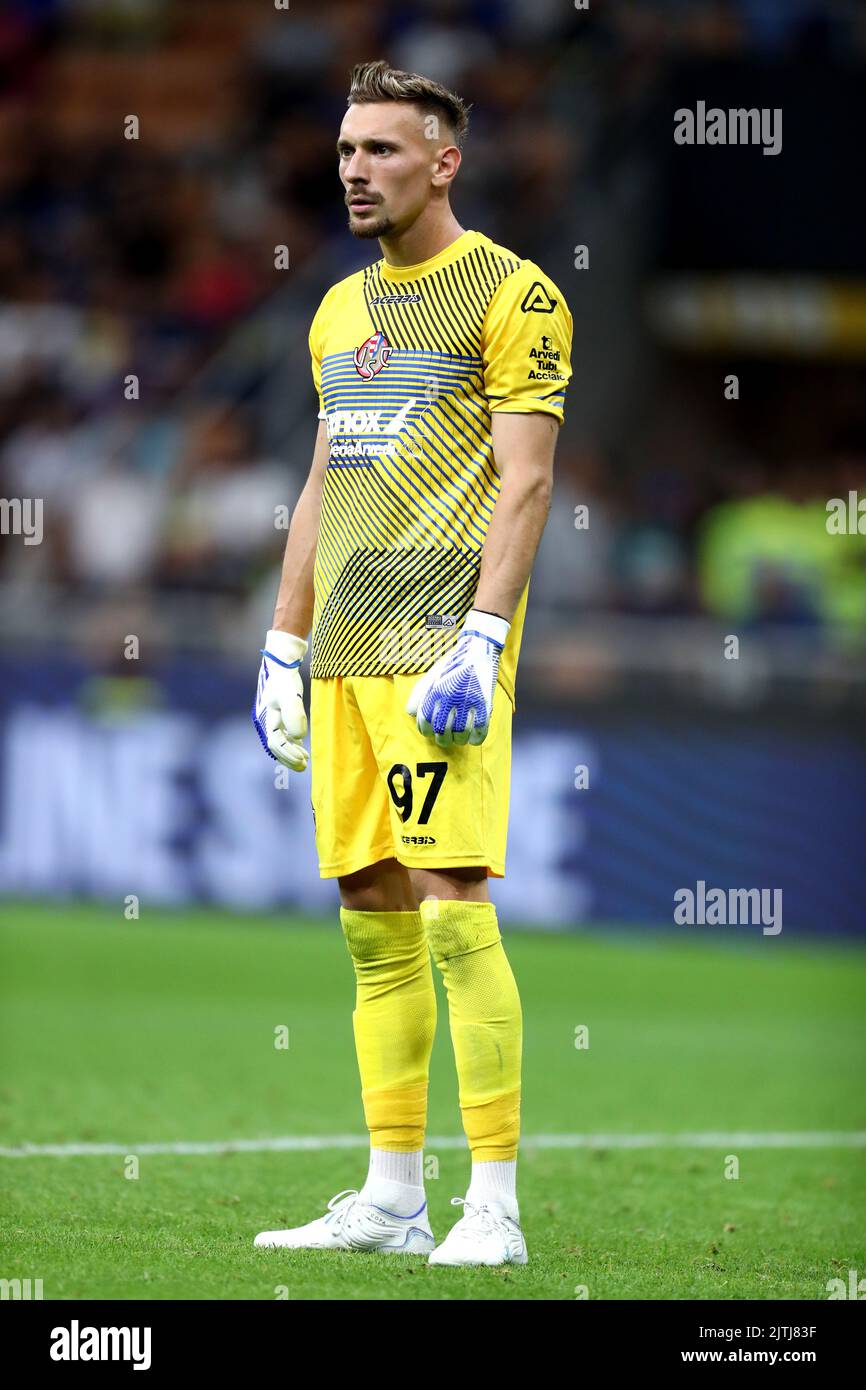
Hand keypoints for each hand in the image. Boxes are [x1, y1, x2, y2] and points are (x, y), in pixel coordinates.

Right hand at [252, 629, 308, 770]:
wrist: (281, 663)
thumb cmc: (284, 679)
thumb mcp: (290, 695)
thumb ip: (294, 715)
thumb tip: (298, 736)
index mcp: (265, 718)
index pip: (275, 743)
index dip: (288, 753)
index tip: (302, 759)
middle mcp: (265, 721)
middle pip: (275, 746)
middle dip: (288, 757)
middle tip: (304, 765)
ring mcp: (271, 718)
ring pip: (278, 741)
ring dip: (290, 751)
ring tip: (305, 759)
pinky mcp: (278, 714)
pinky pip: (282, 734)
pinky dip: (291, 742)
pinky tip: (301, 745)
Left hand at [406, 609, 509, 747]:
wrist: (479, 650)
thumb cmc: (453, 664)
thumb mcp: (432, 676)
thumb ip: (419, 694)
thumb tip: (411, 713)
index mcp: (435, 691)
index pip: (425, 721)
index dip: (426, 730)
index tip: (430, 732)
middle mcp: (450, 698)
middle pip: (442, 732)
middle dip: (442, 739)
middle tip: (445, 738)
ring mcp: (468, 702)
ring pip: (460, 735)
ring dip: (459, 740)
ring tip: (459, 737)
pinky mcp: (485, 704)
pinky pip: (479, 731)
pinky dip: (475, 739)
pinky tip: (473, 737)